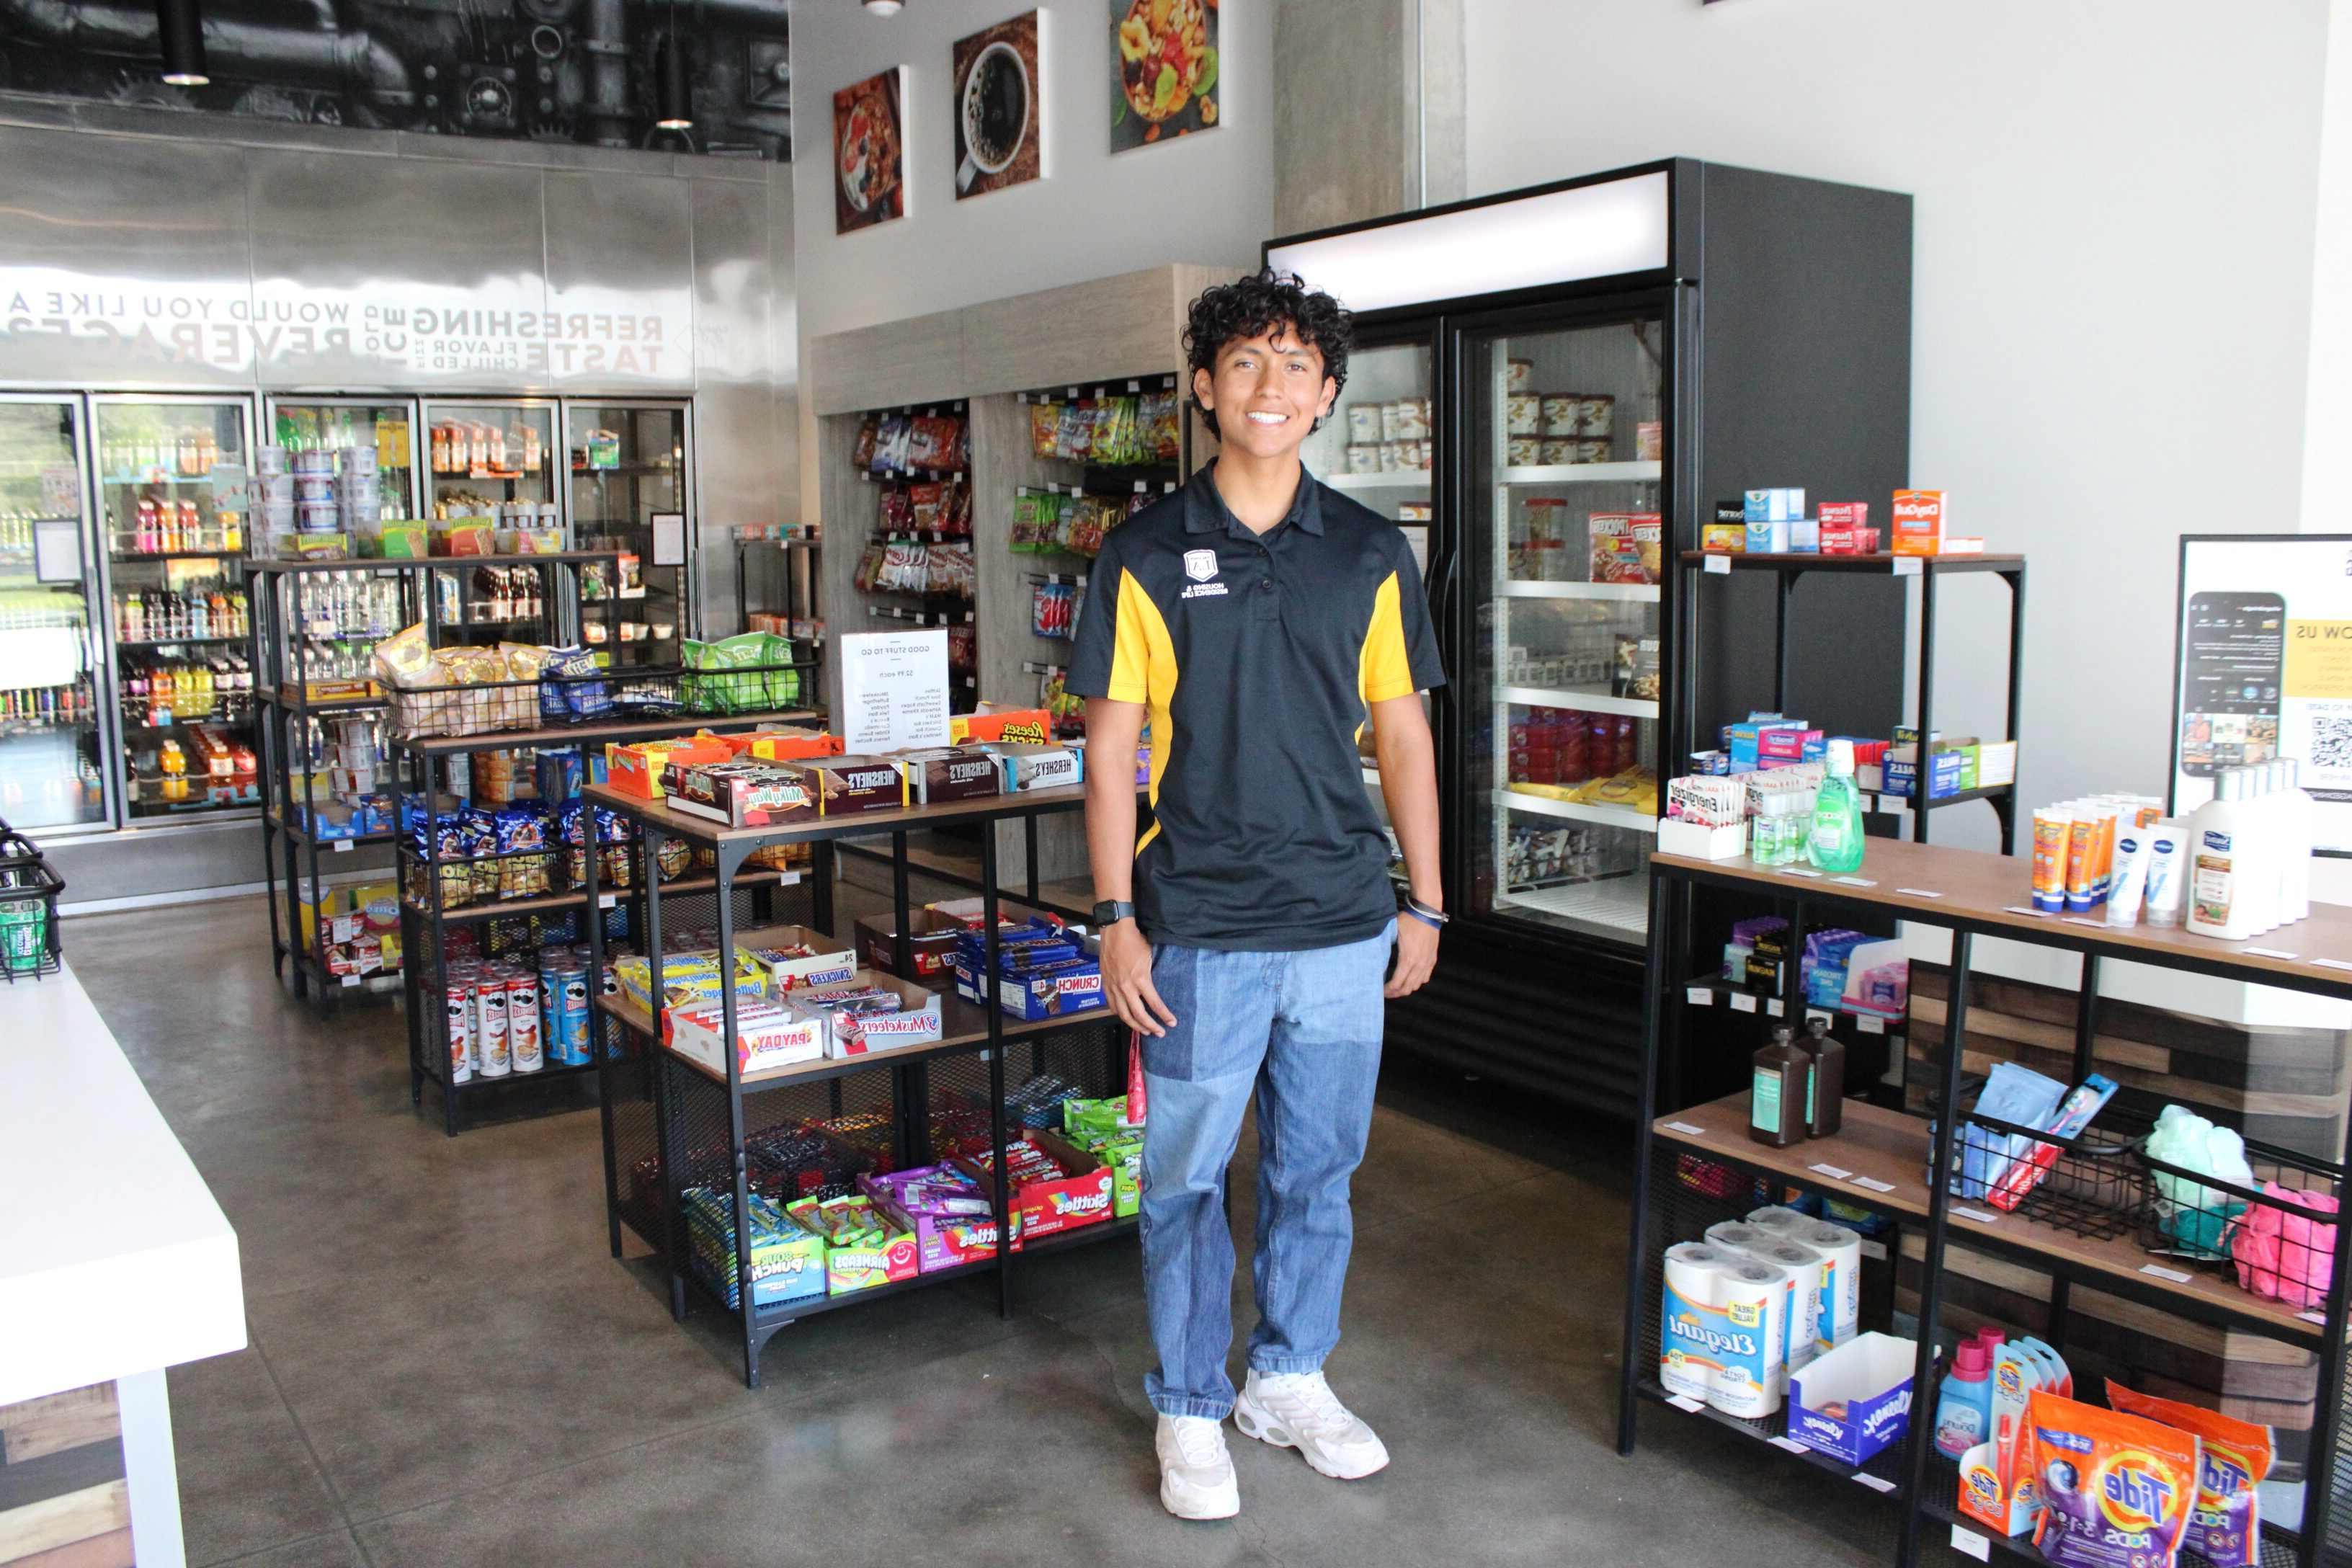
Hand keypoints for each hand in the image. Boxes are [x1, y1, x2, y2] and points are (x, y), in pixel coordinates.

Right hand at [1101, 920, 1176, 1036]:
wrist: (1114, 931)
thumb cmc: (1135, 941)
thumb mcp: (1150, 957)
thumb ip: (1152, 975)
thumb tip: (1158, 988)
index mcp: (1140, 979)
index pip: (1154, 1004)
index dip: (1164, 1016)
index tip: (1172, 1023)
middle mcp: (1126, 986)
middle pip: (1138, 1015)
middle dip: (1150, 1026)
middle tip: (1160, 1033)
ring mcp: (1113, 987)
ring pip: (1123, 1014)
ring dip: (1135, 1025)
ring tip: (1144, 1031)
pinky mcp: (1105, 984)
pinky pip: (1112, 1006)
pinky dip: (1120, 1015)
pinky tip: (1126, 1018)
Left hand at [1385, 915, 1438, 998]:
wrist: (1427, 912)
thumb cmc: (1409, 921)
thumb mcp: (1392, 933)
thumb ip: (1384, 947)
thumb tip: (1374, 956)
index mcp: (1408, 959)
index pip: (1397, 983)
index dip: (1388, 990)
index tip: (1380, 991)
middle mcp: (1419, 965)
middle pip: (1407, 988)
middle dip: (1395, 993)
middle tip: (1387, 992)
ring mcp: (1428, 963)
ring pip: (1417, 985)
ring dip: (1406, 988)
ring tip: (1397, 987)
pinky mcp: (1433, 959)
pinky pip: (1425, 977)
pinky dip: (1417, 982)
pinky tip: (1410, 979)